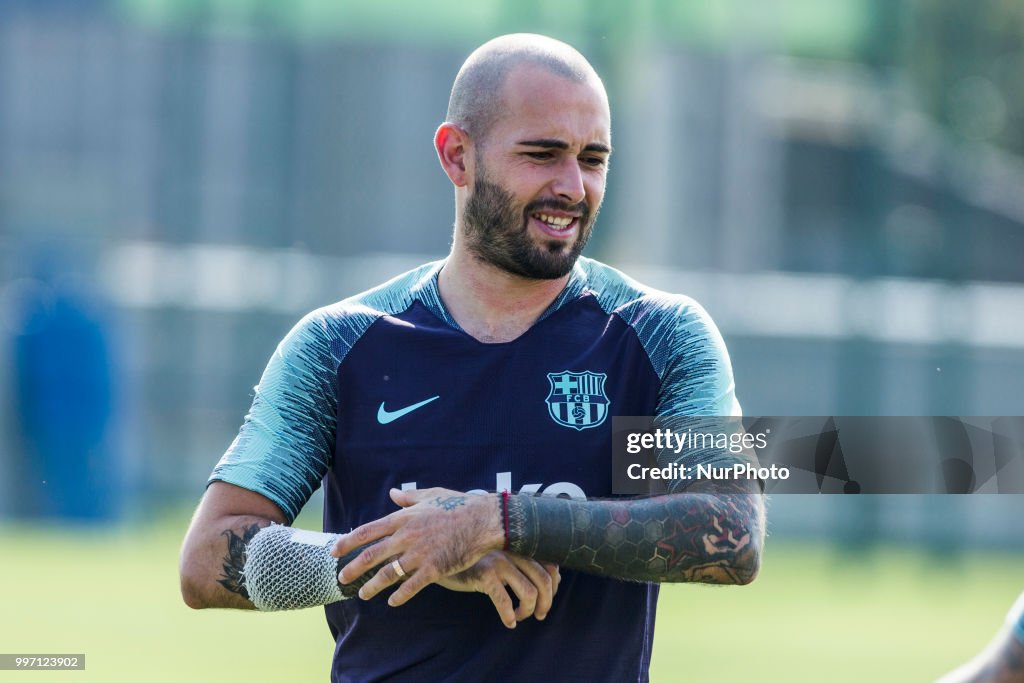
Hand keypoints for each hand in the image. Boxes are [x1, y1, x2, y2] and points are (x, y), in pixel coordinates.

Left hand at [331, 487, 504, 606]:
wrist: (482, 520)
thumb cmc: (457, 505)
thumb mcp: (430, 495)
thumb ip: (408, 498)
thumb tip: (392, 493)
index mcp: (403, 518)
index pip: (368, 531)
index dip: (348, 541)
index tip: (335, 550)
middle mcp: (407, 536)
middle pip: (372, 555)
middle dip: (353, 568)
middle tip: (341, 577)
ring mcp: (419, 554)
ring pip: (388, 573)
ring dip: (373, 586)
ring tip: (363, 595)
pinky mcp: (434, 568)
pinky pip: (412, 586)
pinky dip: (400, 596)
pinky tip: (393, 602)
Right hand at [438, 551, 560, 628]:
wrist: (442, 554)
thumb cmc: (476, 558)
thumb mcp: (502, 556)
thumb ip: (525, 563)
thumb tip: (556, 580)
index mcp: (520, 545)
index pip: (552, 565)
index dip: (554, 586)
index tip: (546, 599)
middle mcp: (513, 551)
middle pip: (545, 580)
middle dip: (546, 603)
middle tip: (539, 615)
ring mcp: (499, 562)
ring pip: (530, 593)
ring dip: (528, 611)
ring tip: (519, 616)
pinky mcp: (484, 575)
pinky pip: (505, 601)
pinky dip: (509, 616)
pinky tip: (508, 622)